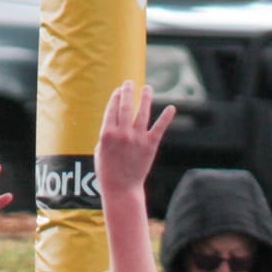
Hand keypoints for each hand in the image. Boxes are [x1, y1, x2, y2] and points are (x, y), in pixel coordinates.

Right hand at [94, 81, 175, 197]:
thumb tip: (114, 123)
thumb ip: (106, 135)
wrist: (121, 189)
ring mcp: (137, 139)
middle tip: (129, 83)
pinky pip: (159, 128)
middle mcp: (122, 133)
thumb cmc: (108, 172)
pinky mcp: (150, 146)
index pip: (112, 109)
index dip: (115, 97)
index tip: (118, 90)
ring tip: (147, 88)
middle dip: (127, 92)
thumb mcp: (99, 151)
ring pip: (142, 113)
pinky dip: (167, 117)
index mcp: (107, 133)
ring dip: (145, 98)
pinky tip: (172, 108)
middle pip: (125, 106)